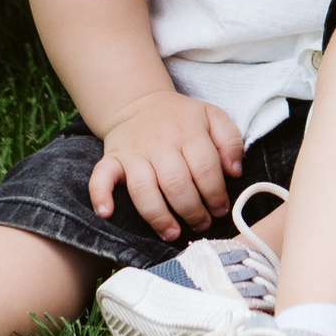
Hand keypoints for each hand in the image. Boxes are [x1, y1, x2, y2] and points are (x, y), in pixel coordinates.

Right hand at [88, 89, 245, 240]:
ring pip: (144, 188)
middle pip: (176, 183)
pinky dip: (100, 195)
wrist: (140, 103)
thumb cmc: (181, 118)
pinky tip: (107, 213)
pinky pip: (101, 177)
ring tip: (172, 232)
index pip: (205, 168)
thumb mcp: (213, 117)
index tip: (220, 209)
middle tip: (200, 224)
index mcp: (188, 131)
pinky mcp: (112, 158)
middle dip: (192, 211)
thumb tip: (235, 173)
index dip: (215, 194)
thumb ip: (230, 141)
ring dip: (159, 215)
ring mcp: (134, 152)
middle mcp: (160, 143)